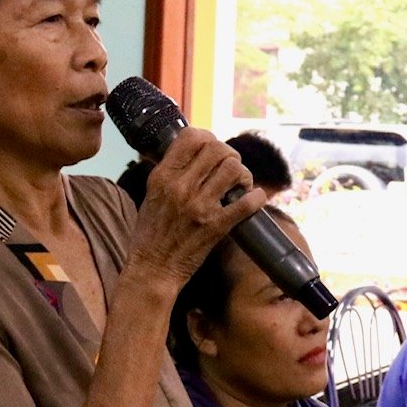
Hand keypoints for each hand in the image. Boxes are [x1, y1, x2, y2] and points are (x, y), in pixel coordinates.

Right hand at [127, 128, 267, 293]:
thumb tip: (192, 153)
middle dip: (230, 155)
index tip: (212, 148)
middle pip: (217, 149)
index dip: (208, 137)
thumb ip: (170, 173)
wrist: (152, 269)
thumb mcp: (151, 194)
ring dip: (243, 175)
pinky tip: (255, 198)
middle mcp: (180, 187)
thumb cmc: (151, 233)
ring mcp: (199, 207)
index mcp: (162, 177)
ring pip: (234, 170)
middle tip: (231, 168)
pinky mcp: (215, 227)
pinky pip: (246, 204)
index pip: (190, 137)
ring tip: (240, 185)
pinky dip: (256, 198)